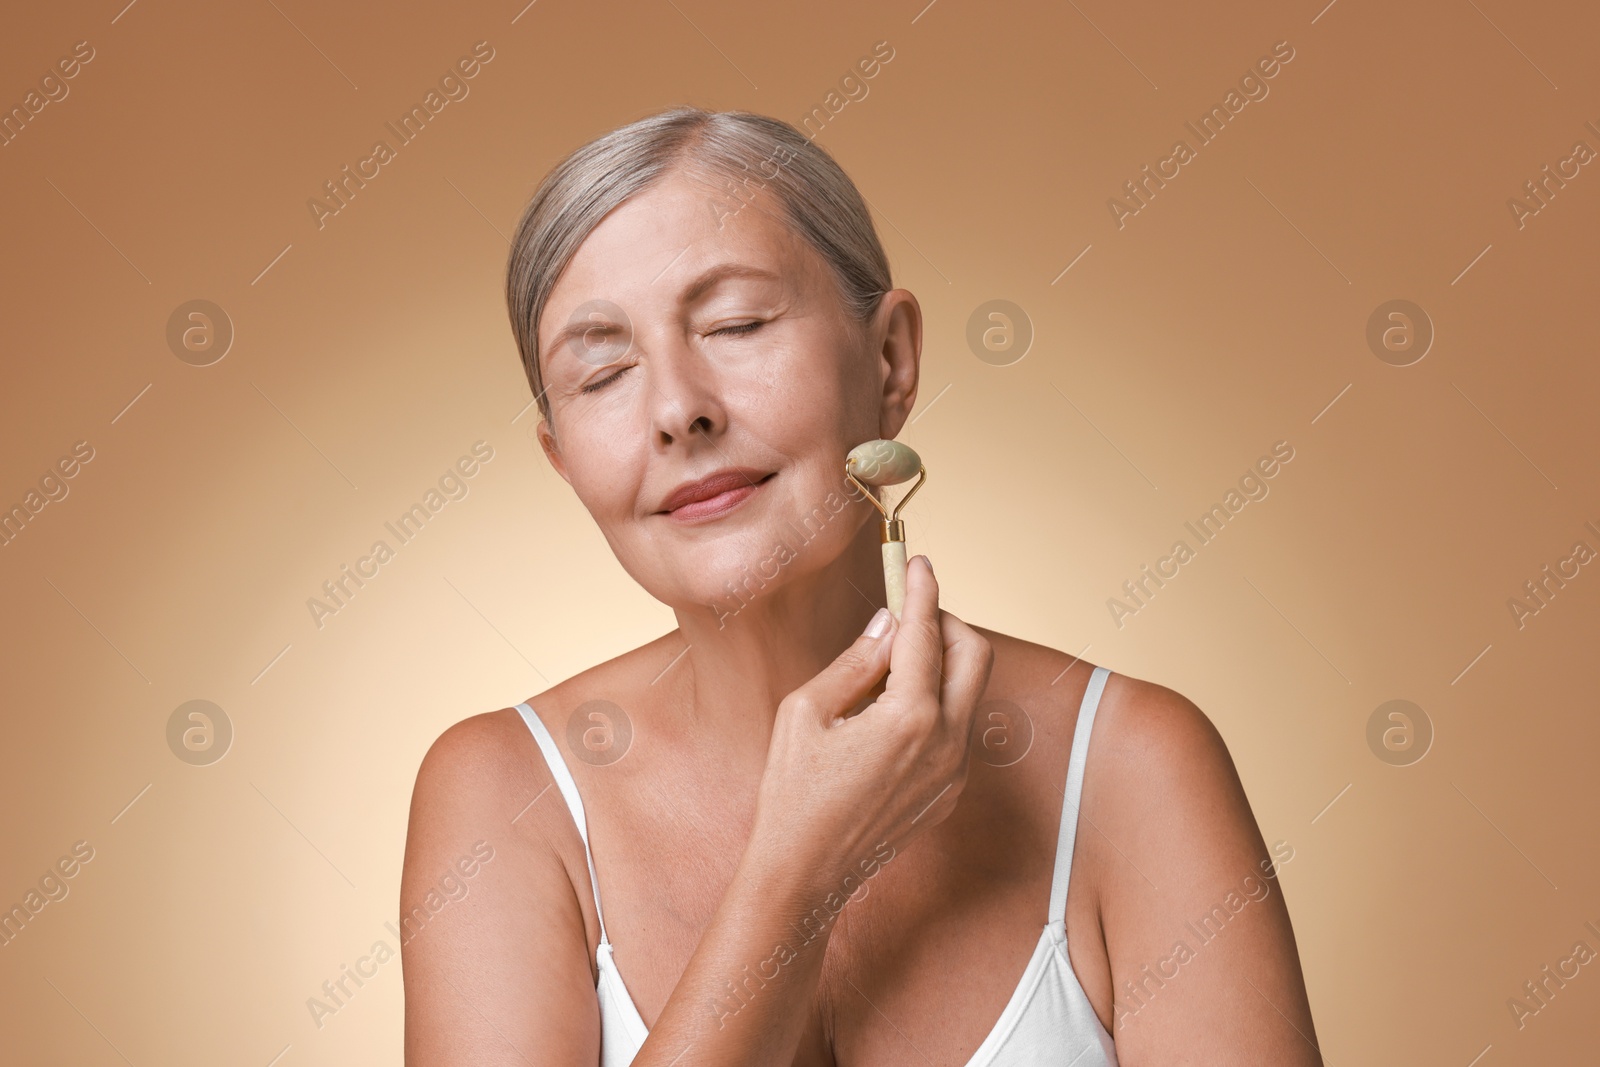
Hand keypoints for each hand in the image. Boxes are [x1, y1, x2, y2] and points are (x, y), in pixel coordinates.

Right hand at [755, 556, 994, 894]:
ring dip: (941, 664)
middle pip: (975, 655)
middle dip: (946, 623)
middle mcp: (946, 743)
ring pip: (969, 692)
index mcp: (910, 718)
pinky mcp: (949, 791)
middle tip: (907, 613)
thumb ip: (855, 661)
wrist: (804, 874)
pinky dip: (935, 703)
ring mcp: (954, 771)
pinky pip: (956, 729)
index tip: (917, 562)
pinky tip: (889, 710)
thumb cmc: (792, 793)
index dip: (921, 590)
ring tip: (888, 663)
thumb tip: (886, 623)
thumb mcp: (806, 712)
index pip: (927, 634)